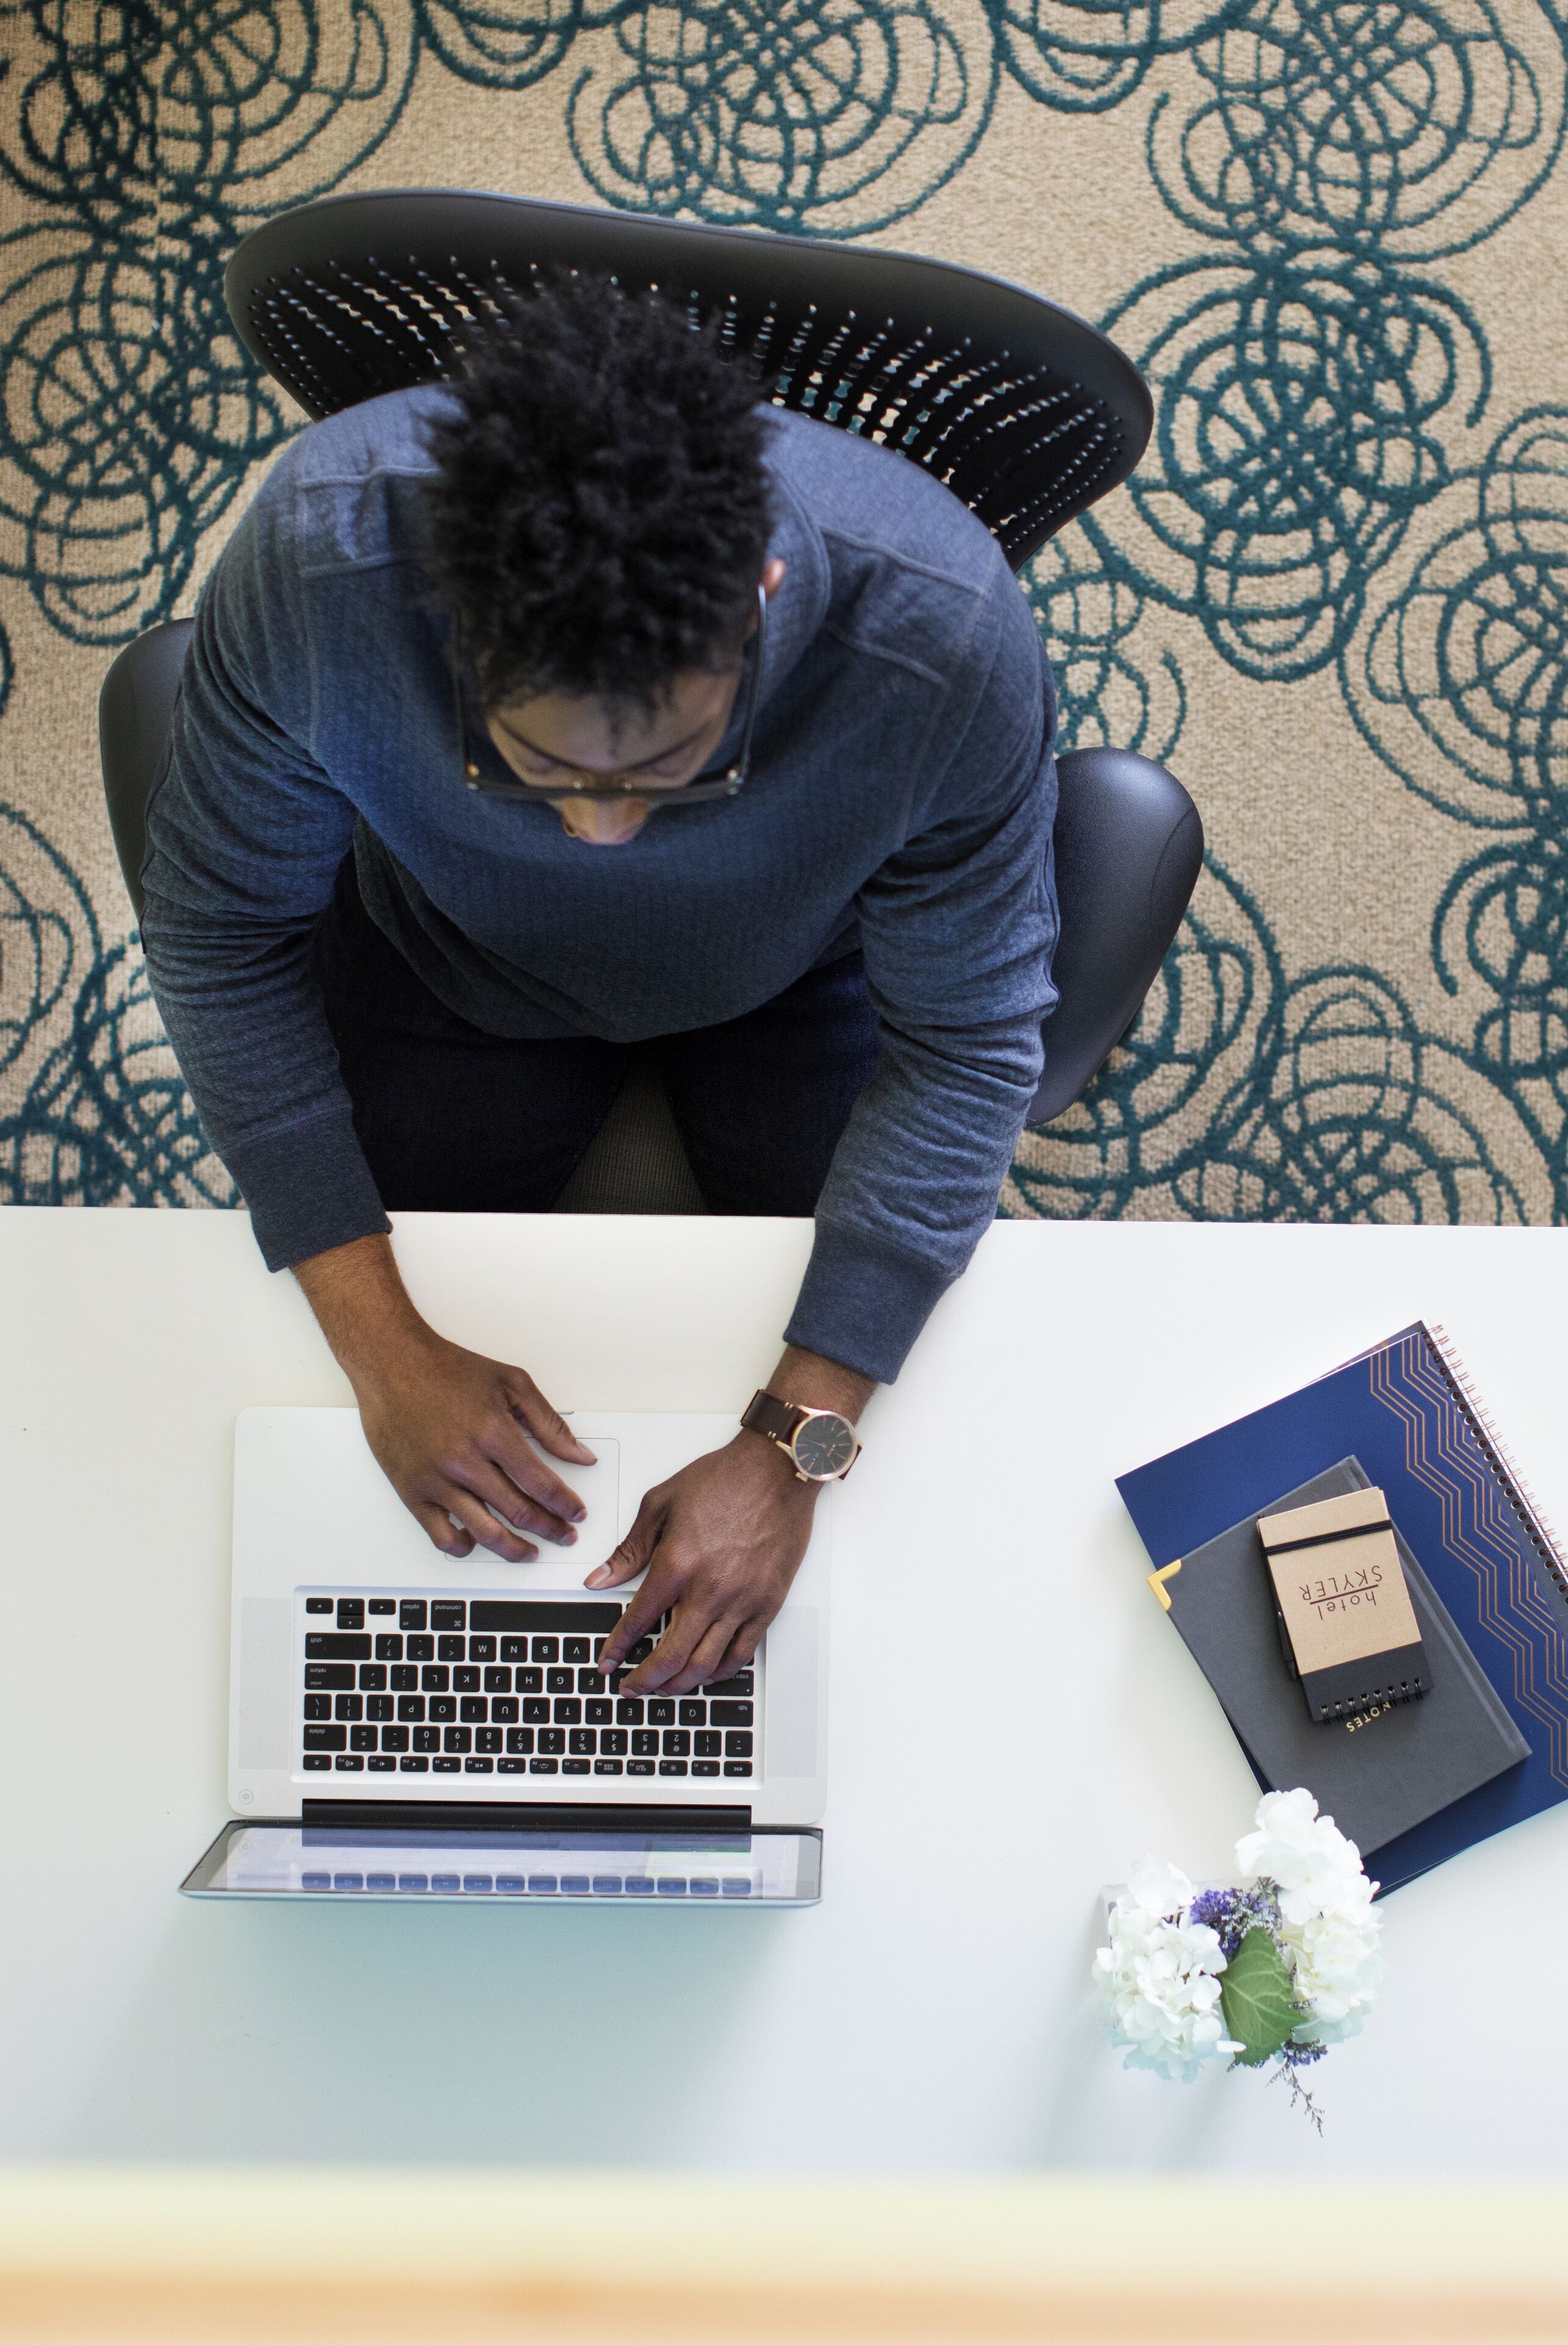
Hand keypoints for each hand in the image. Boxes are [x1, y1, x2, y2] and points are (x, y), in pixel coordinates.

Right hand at [292, 1232, 593, 1562]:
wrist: (392, 1363)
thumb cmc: (447, 1369)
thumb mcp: (512, 1383)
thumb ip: (549, 1423)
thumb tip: (580, 1455)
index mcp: (493, 1432)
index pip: (541, 1483)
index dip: (564, 1504)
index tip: (575, 1513)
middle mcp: (464, 1461)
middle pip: (518, 1511)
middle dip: (549, 1528)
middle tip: (563, 1534)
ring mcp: (436, 1480)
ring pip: (484, 1531)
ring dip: (513, 1549)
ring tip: (529, 1552)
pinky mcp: (411, 1490)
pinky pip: (440, 1535)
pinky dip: (462, 1547)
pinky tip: (476, 1543)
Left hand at [591, 1434, 818, 1692]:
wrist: (777, 1469)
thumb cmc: (724, 1479)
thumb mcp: (661, 1503)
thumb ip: (630, 1548)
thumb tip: (600, 1579)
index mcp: (677, 1564)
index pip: (639, 1621)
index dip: (617, 1647)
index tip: (607, 1662)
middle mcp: (709, 1590)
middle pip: (672, 1656)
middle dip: (645, 1680)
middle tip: (631, 1688)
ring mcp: (742, 1601)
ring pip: (706, 1664)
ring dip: (680, 1685)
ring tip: (664, 1688)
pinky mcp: (768, 1603)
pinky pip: (743, 1653)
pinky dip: (721, 1671)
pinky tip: (707, 1674)